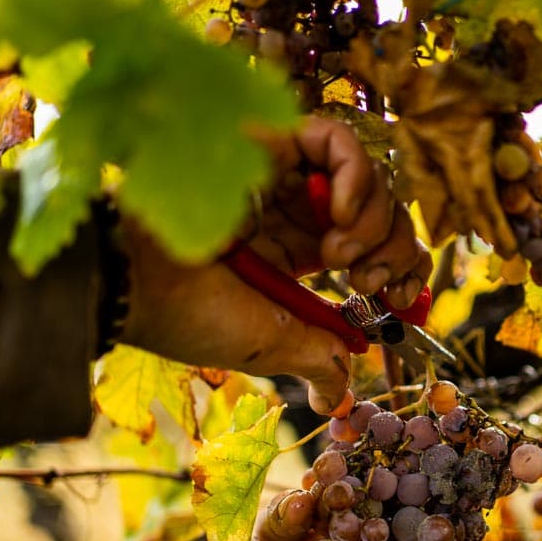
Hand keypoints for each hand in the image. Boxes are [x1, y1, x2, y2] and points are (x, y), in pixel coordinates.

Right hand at [120, 117, 431, 412]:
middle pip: (382, 209)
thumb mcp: (272, 346)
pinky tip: (340, 216)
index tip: (404, 297)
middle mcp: (294, 210)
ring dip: (374, 222)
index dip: (404, 264)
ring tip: (337, 257)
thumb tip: (339, 402)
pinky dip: (356, 177)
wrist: (137, 281)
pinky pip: (337, 140)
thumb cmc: (193, 317)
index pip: (373, 243)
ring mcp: (284, 173)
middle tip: (368, 283)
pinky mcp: (270, 139)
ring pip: (368, 175)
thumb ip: (317, 361)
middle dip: (394, 250)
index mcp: (295, 254)